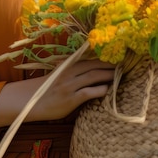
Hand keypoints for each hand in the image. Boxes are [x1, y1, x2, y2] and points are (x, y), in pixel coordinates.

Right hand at [0, 58, 114, 130]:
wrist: (31, 101)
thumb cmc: (47, 88)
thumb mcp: (59, 73)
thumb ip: (73, 68)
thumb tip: (90, 64)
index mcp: (69, 64)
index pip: (90, 58)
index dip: (105, 57)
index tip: (118, 56)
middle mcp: (70, 72)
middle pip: (95, 65)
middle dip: (111, 65)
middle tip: (126, 65)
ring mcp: (71, 85)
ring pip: (94, 76)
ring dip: (109, 75)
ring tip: (121, 75)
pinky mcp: (71, 98)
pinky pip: (88, 92)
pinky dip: (100, 90)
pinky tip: (108, 90)